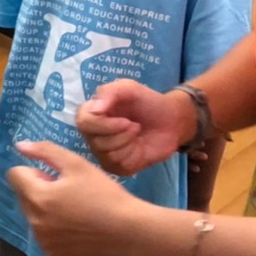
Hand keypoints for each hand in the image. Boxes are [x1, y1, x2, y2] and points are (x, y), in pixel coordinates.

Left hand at [5, 141, 147, 255]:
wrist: (128, 230)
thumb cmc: (104, 193)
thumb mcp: (76, 164)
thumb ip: (45, 151)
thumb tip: (19, 146)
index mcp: (37, 197)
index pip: (14, 175)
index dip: (34, 170)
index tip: (55, 176)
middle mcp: (33, 221)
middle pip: (22, 195)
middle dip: (38, 188)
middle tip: (68, 190)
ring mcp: (41, 239)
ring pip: (31, 213)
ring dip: (43, 207)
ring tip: (73, 207)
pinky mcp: (50, 251)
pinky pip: (41, 231)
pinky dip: (51, 225)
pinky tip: (75, 224)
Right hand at [76, 79, 190, 175]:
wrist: (172, 121)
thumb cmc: (148, 103)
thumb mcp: (129, 88)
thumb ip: (110, 92)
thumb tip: (94, 110)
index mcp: (90, 114)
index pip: (83, 123)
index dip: (104, 124)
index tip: (126, 120)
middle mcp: (92, 135)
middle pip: (96, 142)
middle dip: (121, 134)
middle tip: (135, 125)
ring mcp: (103, 153)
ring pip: (109, 155)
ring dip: (129, 143)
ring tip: (137, 134)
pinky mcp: (117, 167)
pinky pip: (120, 165)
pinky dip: (134, 155)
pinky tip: (139, 148)